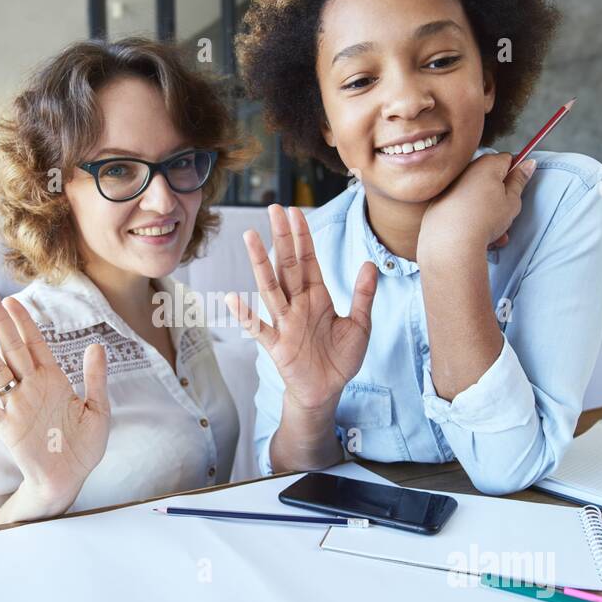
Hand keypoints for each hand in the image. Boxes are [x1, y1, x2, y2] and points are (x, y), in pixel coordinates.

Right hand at [0, 292, 110, 510]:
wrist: (70, 479)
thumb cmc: (84, 445)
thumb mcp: (98, 410)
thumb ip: (95, 378)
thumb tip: (97, 346)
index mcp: (53, 380)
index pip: (34, 343)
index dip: (23, 322)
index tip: (11, 300)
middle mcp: (31, 388)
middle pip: (12, 349)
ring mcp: (17, 407)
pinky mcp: (8, 430)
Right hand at [225, 204, 376, 414]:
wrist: (327, 392)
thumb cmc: (340, 359)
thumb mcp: (360, 325)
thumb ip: (363, 295)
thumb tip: (370, 264)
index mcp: (317, 297)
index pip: (307, 259)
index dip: (302, 236)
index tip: (294, 212)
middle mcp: (297, 304)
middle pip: (287, 265)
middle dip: (281, 237)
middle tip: (274, 208)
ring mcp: (285, 323)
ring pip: (270, 287)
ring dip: (260, 263)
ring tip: (250, 237)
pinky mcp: (277, 346)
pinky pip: (258, 329)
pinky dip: (244, 315)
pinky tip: (232, 299)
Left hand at [419, 154, 533, 259]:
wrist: (452, 243)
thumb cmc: (483, 221)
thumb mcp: (512, 201)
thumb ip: (520, 180)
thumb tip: (527, 164)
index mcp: (487, 165)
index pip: (507, 159)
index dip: (515, 173)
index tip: (517, 186)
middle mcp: (466, 170)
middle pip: (490, 177)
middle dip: (500, 194)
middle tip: (505, 212)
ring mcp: (450, 185)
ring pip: (476, 194)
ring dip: (487, 210)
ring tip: (493, 230)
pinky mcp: (439, 201)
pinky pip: (460, 205)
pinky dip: (469, 216)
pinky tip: (475, 233)